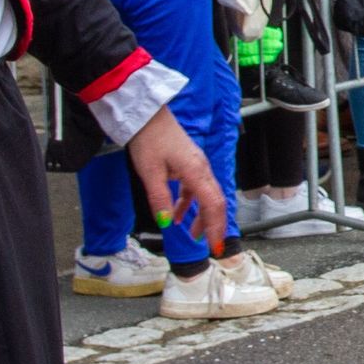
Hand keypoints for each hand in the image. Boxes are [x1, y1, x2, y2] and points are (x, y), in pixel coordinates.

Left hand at [126, 110, 227, 249]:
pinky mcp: (190, 164)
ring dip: (202, 217)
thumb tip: (166, 222)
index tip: (215, 246)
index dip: (216, 227)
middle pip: (216, 202)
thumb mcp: (150, 173)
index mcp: (195, 171)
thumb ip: (159, 199)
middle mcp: (202, 169)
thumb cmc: (149, 139)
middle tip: (211, 247)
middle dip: (214, 226)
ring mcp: (197, 166)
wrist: (147, 116)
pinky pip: (195, 189)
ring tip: (193, 235)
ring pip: (207, 197)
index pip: (213, 204)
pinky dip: (189, 204)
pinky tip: (177, 215)